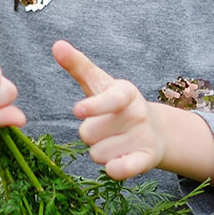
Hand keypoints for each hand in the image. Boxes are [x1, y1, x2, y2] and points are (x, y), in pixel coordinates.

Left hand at [53, 40, 164, 179]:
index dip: (93, 106)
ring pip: (98, 153)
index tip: (77, 110)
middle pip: (89, 133)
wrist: (156, 131)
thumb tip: (57, 44)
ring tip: (112, 141)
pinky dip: (114, 169)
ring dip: (98, 151)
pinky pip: (121, 170)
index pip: (109, 99)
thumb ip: (78, 65)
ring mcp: (144, 137)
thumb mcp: (99, 83)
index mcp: (125, 92)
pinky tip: (116, 162)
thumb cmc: (117, 105)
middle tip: (101, 128)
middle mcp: (137, 113)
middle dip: (88, 134)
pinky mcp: (147, 159)